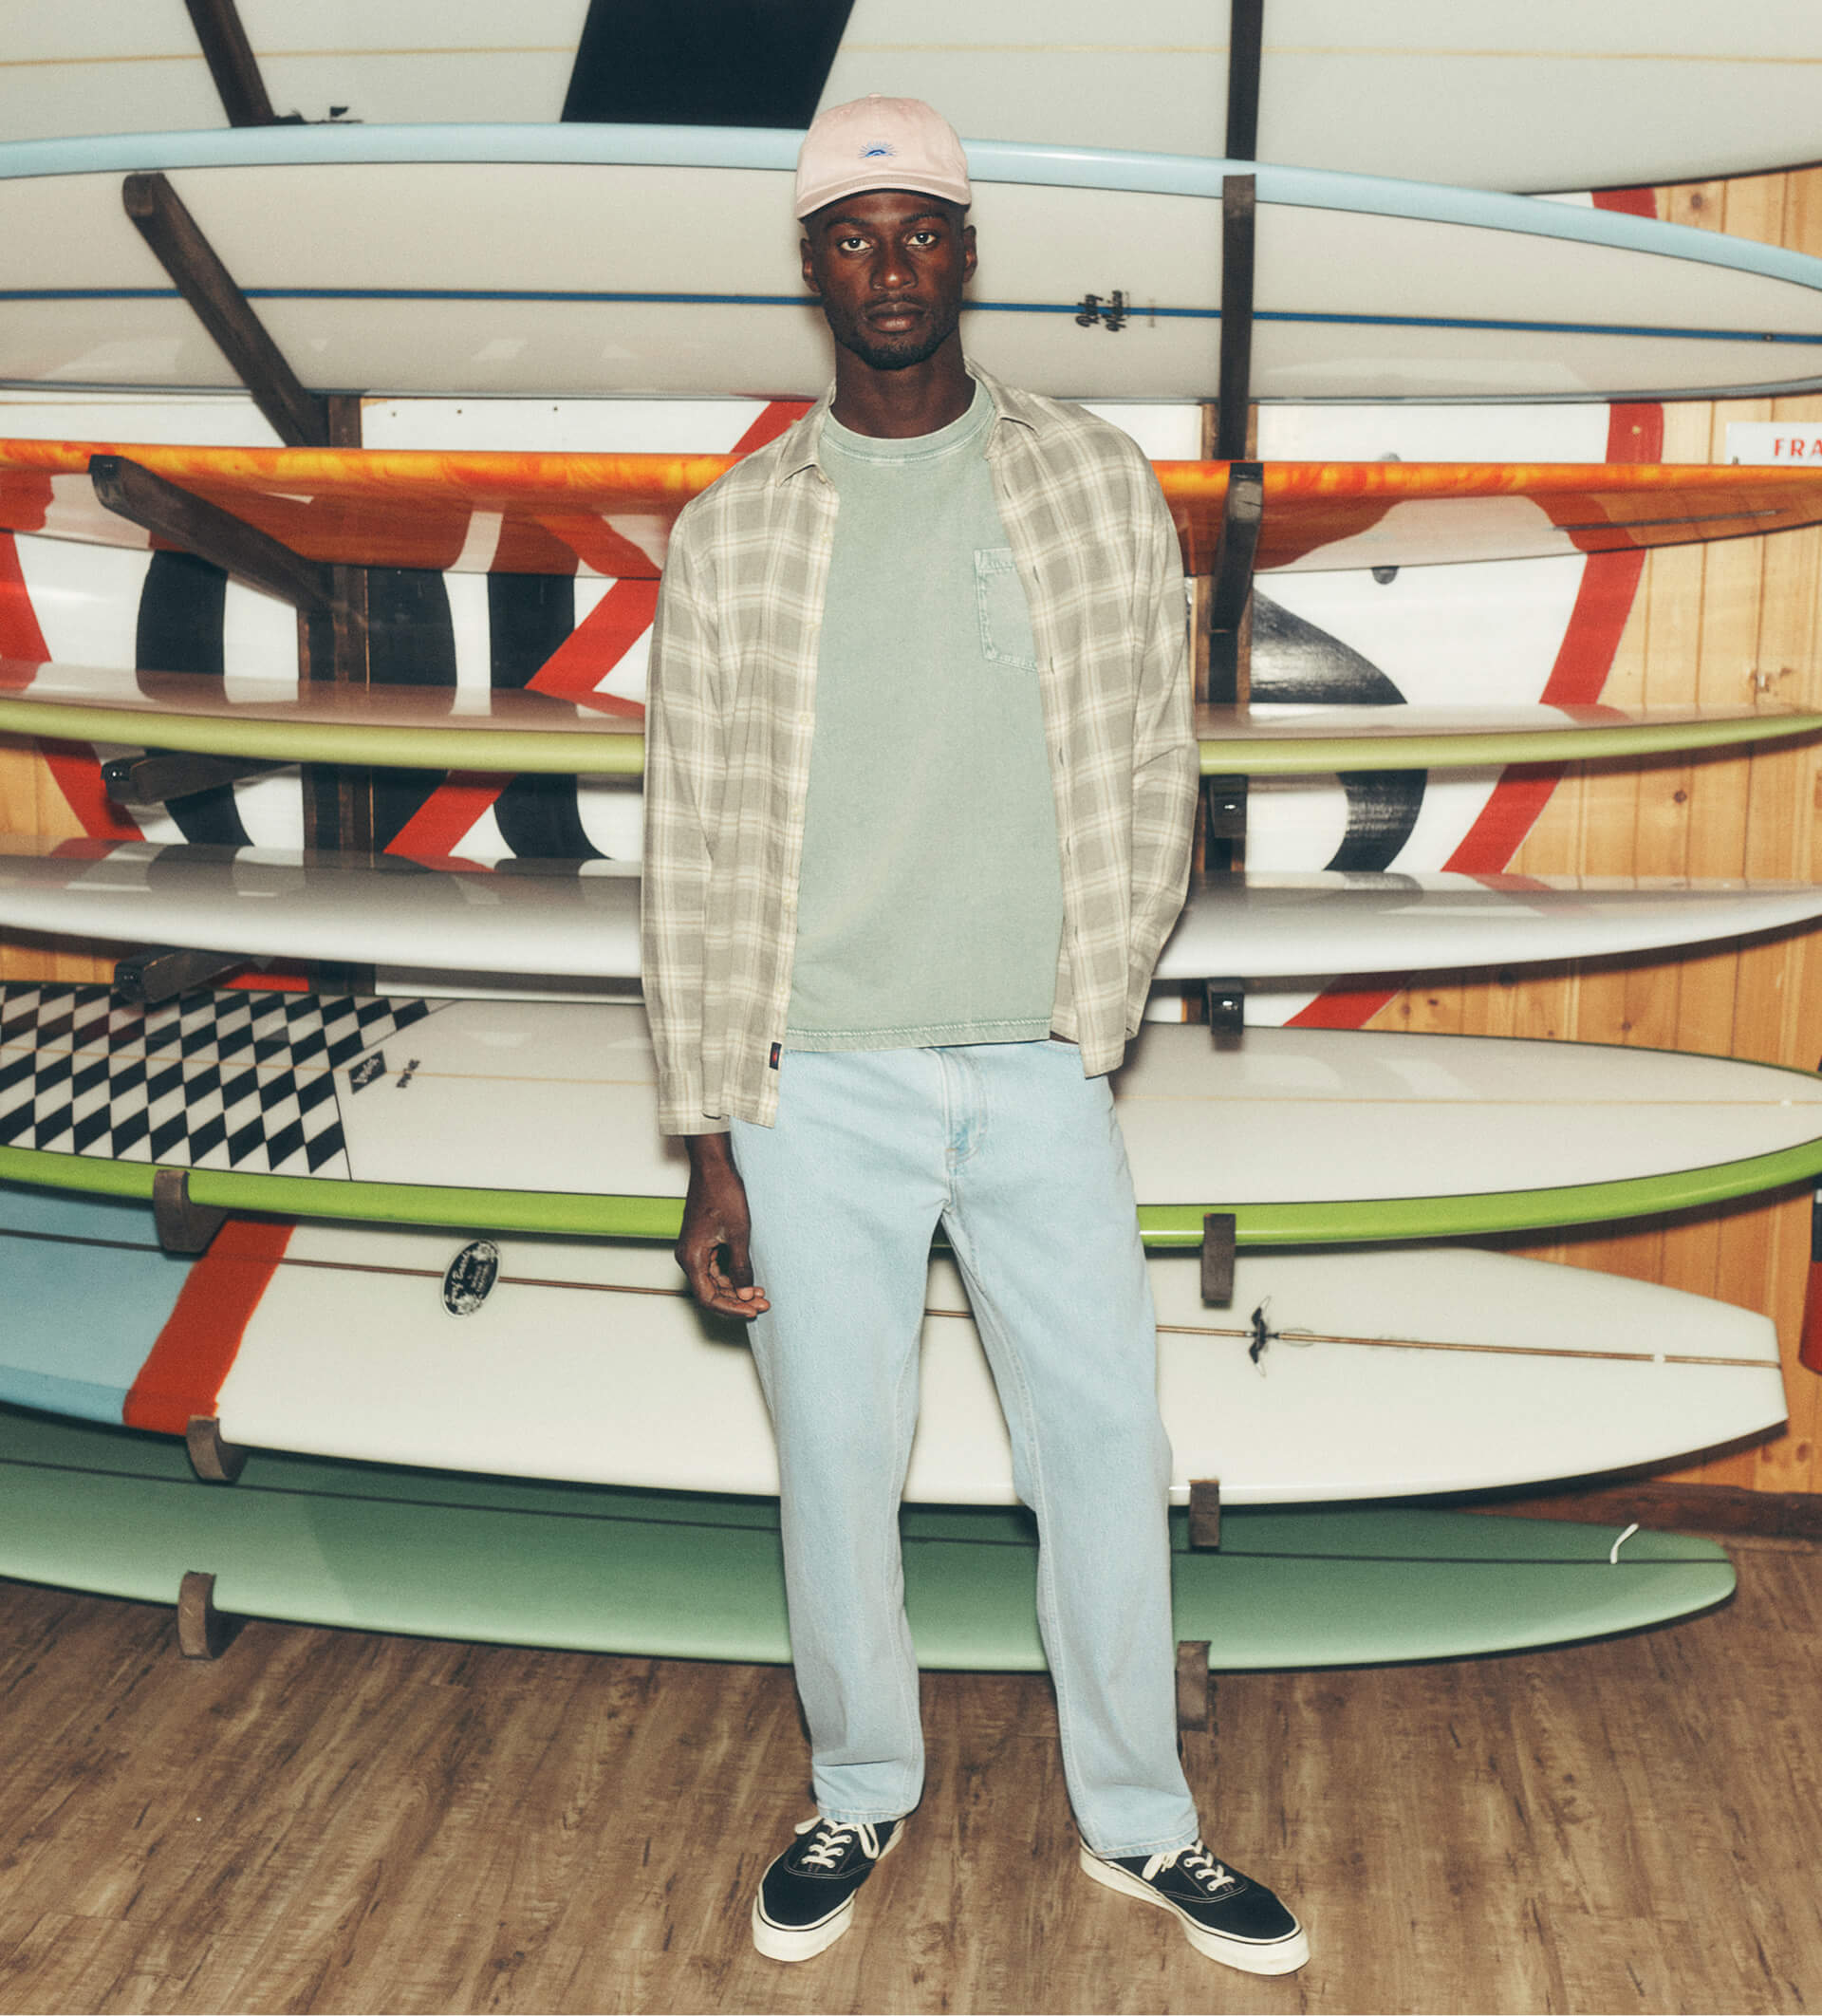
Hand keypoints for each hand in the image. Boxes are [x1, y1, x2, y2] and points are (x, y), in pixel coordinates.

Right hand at [676, 1133, 769, 1319]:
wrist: (714, 1166)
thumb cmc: (722, 1193)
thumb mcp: (738, 1234)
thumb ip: (740, 1267)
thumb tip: (746, 1294)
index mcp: (691, 1258)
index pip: (708, 1298)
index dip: (731, 1309)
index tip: (753, 1310)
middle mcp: (688, 1257)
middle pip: (711, 1292)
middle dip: (737, 1301)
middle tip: (763, 1304)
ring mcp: (694, 1250)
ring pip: (714, 1281)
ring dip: (736, 1290)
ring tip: (762, 1293)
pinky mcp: (702, 1242)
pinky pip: (716, 1268)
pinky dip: (732, 1276)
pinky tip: (751, 1278)